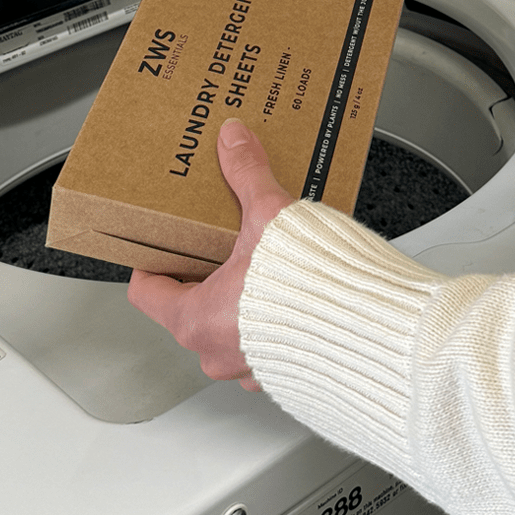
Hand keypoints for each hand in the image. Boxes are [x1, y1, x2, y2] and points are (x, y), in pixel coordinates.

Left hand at [127, 120, 292, 389]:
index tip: (160, 246)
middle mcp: (217, 352)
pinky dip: (273, 321)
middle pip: (188, 310)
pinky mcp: (285, 372)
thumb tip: (234, 142)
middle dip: (204, 276)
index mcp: (197, 319)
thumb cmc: (313, 289)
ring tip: (261, 267)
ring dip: (239, 303)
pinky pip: (265, 345)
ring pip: (227, 331)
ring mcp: (250, 367)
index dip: (152, 264)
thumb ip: (247, 174)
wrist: (367, 324)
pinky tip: (293, 293)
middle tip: (219, 245)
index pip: (147, 294)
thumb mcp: (270, 216)